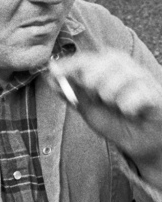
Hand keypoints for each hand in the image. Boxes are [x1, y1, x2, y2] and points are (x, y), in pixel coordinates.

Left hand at [48, 50, 161, 185]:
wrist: (138, 144)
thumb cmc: (114, 121)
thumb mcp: (87, 107)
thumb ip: (71, 92)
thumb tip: (50, 76)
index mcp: (110, 72)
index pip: (92, 58)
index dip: (73, 62)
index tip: (55, 70)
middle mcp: (129, 72)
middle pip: (113, 58)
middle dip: (95, 74)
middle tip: (92, 92)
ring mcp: (145, 83)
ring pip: (129, 73)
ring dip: (112, 91)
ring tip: (112, 104)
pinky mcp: (157, 96)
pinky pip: (142, 93)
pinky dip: (129, 103)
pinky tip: (128, 111)